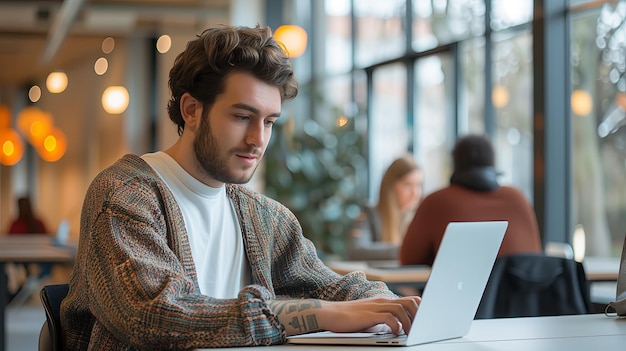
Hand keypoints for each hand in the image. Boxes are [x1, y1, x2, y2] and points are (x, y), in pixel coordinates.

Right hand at [268, 296, 420, 335]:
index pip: (410, 301)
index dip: (421, 311)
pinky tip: (396, 333)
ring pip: (403, 310)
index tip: (426, 322)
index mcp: (384, 301)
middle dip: (420, 316)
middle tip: (422, 330)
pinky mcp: (369, 315)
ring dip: (411, 323)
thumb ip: (383, 318)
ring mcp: (376, 306)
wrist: (329, 314)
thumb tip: (398, 327)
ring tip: (411, 334)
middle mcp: (382, 301)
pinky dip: (397, 326)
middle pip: (411, 303)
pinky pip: (390, 319)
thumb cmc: (347, 318)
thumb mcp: (369, 316)